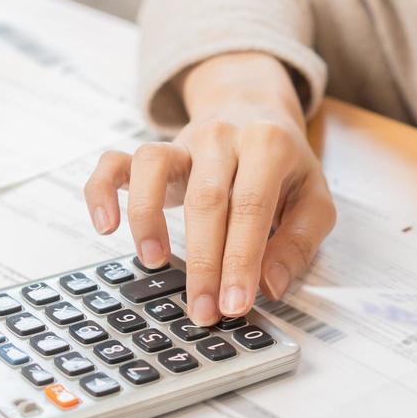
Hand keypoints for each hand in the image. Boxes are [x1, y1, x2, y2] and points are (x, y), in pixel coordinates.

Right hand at [83, 53, 335, 324]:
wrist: (253, 106)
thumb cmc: (286, 164)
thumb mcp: (314, 198)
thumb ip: (298, 242)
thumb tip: (271, 286)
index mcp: (268, 146)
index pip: (251, 209)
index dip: (241, 261)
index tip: (235, 305)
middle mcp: (222, 137)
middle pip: (206, 199)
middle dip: (203, 263)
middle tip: (203, 310)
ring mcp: (182, 140)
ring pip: (153, 168)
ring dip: (148, 217)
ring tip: (154, 262)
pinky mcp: (152, 149)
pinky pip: (115, 162)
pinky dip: (103, 191)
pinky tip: (107, 226)